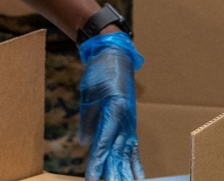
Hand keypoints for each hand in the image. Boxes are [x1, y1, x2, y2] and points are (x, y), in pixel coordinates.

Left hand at [79, 32, 144, 180]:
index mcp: (114, 109)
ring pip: (128, 153)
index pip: (104, 142)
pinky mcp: (131, 124)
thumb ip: (87, 119)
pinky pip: (134, 148)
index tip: (91, 178)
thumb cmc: (100, 71)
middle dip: (114, 173)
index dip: (98, 161)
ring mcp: (130, 122)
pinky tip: (139, 178)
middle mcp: (126, 119)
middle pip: (118, 152)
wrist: (116, 55)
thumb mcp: (88, 92)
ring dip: (127, 173)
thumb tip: (84, 143)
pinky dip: (136, 164)